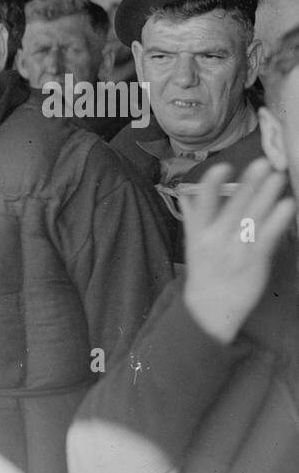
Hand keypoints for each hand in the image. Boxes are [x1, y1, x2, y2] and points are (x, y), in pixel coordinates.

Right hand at [182, 158, 295, 343]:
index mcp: (198, 234)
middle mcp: (215, 240)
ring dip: (266, 196)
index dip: (212, 186)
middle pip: (233, 208)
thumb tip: (186, 194)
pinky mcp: (254, 261)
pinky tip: (286, 205)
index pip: (203, 206)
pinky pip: (268, 237)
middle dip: (248, 185)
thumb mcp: (192, 245)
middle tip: (262, 163)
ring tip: (278, 177)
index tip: (224, 167)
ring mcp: (235, 251)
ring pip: (253, 219)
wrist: (210, 309)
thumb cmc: (204, 272)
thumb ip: (192, 218)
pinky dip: (277, 220)